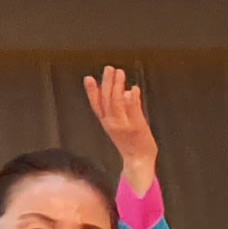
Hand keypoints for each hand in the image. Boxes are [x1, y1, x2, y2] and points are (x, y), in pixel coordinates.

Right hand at [82, 67, 156, 185]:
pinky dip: (132, 99)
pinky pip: (133, 110)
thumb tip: (127, 91)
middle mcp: (112, 123)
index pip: (97, 104)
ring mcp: (124, 125)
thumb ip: (124, 108)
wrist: (138, 160)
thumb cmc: (132, 143)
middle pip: (107, 99)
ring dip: (118, 87)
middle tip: (109, 69)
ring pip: (117, 102)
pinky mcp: (136, 126)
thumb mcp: (121, 125)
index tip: (89, 78)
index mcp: (107, 122)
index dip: (92, 91)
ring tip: (120, 73)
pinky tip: (133, 89)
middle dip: (107, 83)